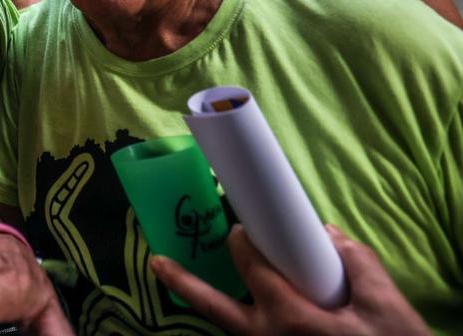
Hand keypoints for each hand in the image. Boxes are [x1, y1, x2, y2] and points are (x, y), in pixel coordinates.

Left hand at [152, 224, 428, 335]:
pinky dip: (228, 314)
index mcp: (289, 316)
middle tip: (160, 260)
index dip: (241, 238)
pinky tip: (218, 296)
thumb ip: (355, 261)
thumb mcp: (386, 304)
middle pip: (211, 304)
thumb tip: (325, 234)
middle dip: (183, 278)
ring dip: (198, 298)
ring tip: (164, 273)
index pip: (249, 264)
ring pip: (223, 322)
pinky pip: (242, 332)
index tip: (237, 222)